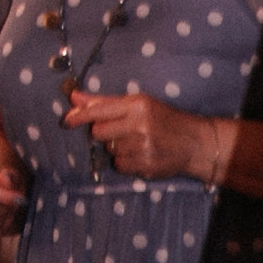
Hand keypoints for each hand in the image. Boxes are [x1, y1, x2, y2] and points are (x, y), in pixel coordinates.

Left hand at [63, 90, 225, 181]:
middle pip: (99, 132)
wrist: (195, 142)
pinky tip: (142, 154)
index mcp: (137, 105)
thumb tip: (75, 97)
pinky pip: (120, 165)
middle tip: (122, 131)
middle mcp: (139, 125)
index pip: (99, 110)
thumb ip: (105, 102)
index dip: (79, 116)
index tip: (66, 120)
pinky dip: (127, 161)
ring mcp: (142, 147)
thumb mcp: (139, 104)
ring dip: (119, 148)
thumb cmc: (164, 120)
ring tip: (139, 143)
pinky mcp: (145, 165)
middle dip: (105, 133)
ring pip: (110, 150)